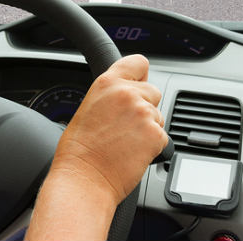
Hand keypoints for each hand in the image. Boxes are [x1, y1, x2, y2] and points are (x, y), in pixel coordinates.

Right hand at [49, 54, 167, 204]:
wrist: (84, 180)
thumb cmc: (79, 151)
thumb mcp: (89, 107)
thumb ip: (111, 95)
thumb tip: (127, 94)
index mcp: (108, 83)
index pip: (139, 62)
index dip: (141, 75)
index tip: (138, 83)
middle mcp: (128, 94)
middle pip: (153, 91)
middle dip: (145, 106)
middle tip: (125, 126)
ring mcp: (144, 114)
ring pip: (159, 115)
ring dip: (148, 128)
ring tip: (125, 142)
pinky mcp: (156, 135)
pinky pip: (163, 137)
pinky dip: (152, 146)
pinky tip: (132, 153)